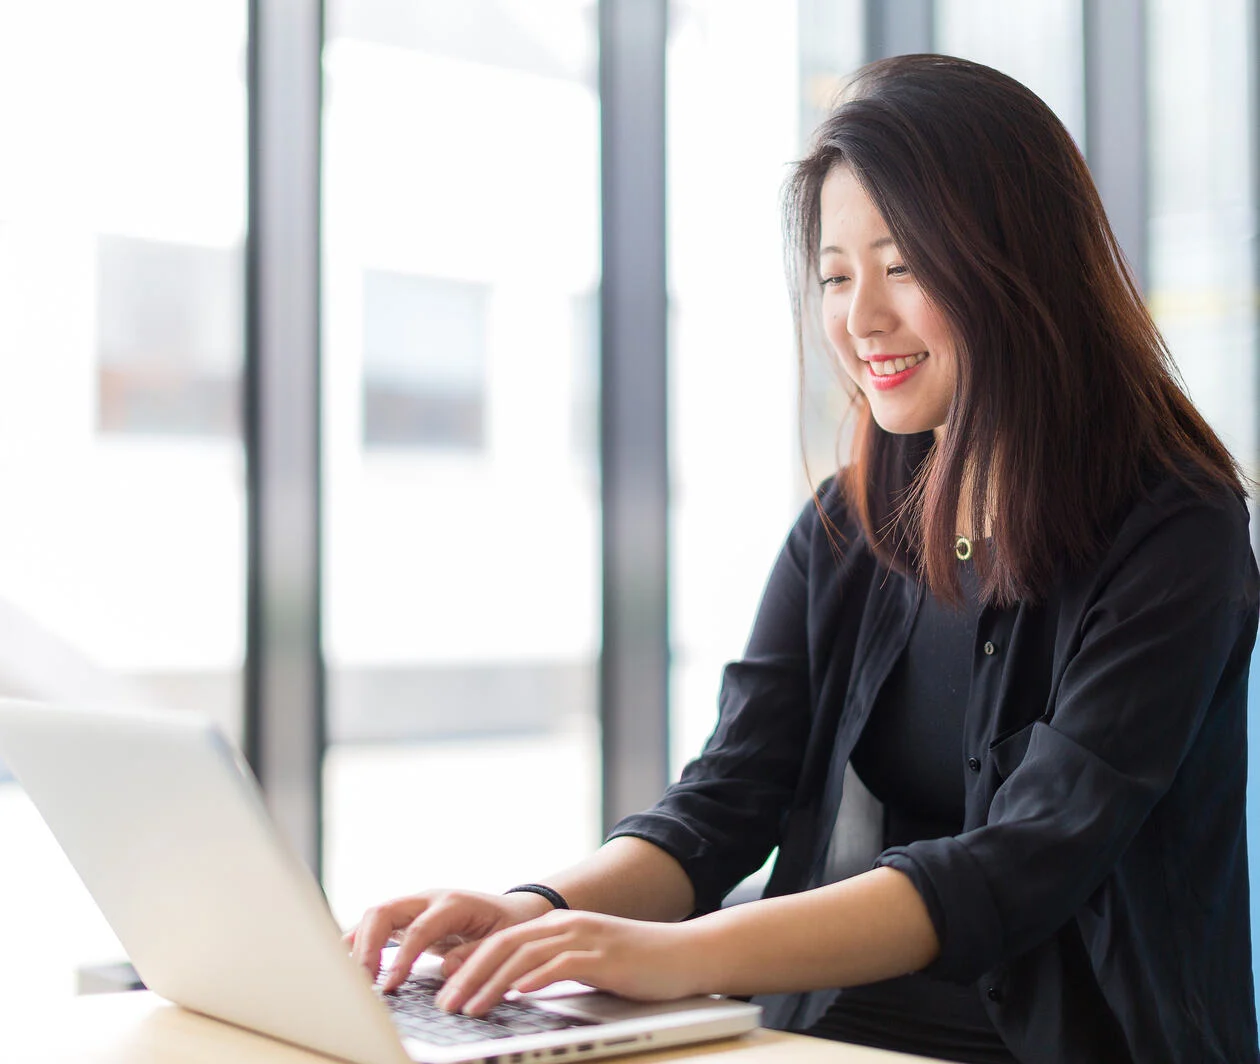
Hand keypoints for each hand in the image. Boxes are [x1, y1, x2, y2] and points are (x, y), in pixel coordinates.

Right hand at [343, 888, 551, 989]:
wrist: (513, 912)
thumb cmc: (507, 927)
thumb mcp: (502, 941)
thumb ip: (475, 954)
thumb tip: (446, 969)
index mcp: (453, 903)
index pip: (418, 929)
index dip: (401, 959)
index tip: (389, 986)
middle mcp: (428, 899)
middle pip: (384, 912)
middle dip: (367, 946)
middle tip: (362, 982)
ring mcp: (415, 905)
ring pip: (375, 915)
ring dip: (359, 944)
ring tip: (352, 978)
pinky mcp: (407, 918)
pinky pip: (376, 924)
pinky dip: (359, 941)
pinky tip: (347, 962)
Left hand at [433, 909, 706, 1016]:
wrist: (686, 953)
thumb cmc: (638, 964)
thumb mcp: (587, 962)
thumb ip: (554, 968)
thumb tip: (515, 989)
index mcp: (558, 926)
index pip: (501, 941)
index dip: (469, 965)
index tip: (445, 991)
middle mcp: (566, 926)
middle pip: (504, 945)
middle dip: (470, 976)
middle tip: (446, 1004)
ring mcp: (586, 938)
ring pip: (525, 955)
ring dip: (492, 983)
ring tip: (471, 1008)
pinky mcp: (605, 956)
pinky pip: (563, 964)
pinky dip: (536, 978)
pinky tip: (518, 994)